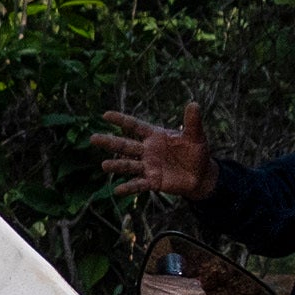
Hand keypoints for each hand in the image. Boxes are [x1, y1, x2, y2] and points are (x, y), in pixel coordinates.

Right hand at [92, 100, 216, 200]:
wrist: (201, 175)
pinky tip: (118, 190)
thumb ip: (192, 122)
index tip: (106, 115)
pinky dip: (129, 187)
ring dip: (117, 165)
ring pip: (129, 164)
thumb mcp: (196, 136)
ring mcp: (149, 166)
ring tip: (104, 165)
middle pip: (125, 145)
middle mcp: (148, 150)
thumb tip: (194, 103)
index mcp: (155, 136)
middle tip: (93, 138)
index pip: (135, 126)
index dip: (121, 121)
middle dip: (109, 142)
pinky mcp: (153, 181)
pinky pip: (139, 184)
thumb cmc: (196, 152)